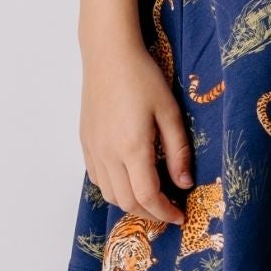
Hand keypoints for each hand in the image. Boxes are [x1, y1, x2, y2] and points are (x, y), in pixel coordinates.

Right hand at [80, 41, 193, 226]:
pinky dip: (114, 189)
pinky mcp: (85, 143)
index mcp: (131, 148)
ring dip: (131, 203)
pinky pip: (97, 179)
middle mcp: (108, 155)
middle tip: (169, 210)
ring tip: (152, 196)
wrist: (109, 55)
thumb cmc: (143, 77)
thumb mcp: (169, 111)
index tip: (180, 215)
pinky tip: (129, 178)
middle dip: (150, 213)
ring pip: (109, 194)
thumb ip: (178, 150)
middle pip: (126, 202)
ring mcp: (93, 150)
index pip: (147, 196)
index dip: (165, 212)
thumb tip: (185, 183)